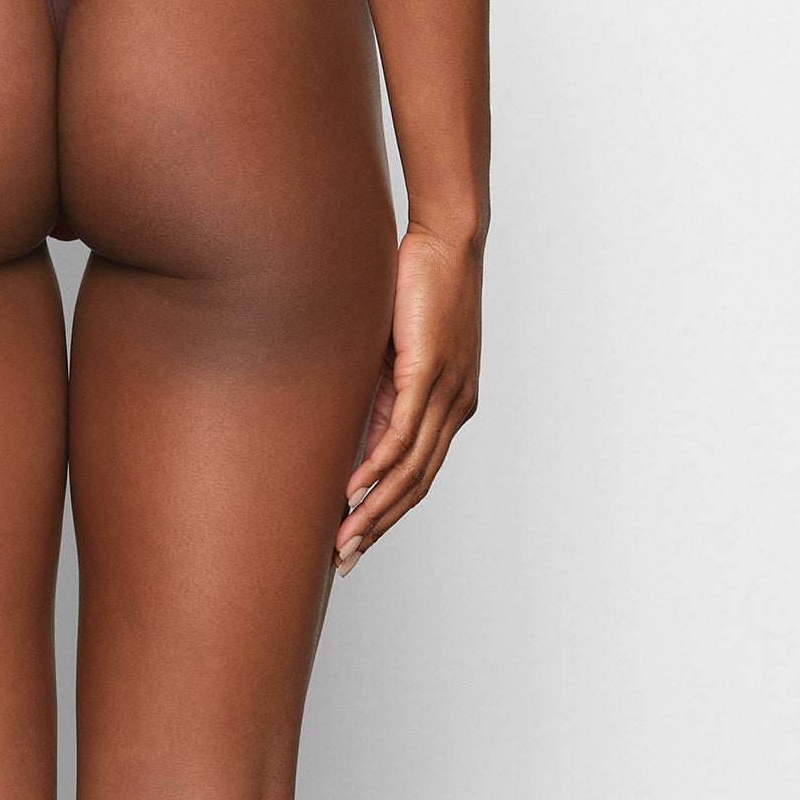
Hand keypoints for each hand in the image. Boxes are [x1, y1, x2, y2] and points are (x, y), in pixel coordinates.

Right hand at [337, 225, 482, 575]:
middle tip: (345, 560)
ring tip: (344, 539)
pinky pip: (403, 432)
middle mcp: (455, 406)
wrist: (447, 240)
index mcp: (450, 404)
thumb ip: (383, 386)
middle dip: (379, 526)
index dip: (389, 511)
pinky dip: (379, 467)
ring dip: (376, 509)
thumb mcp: (397, 345)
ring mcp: (445, 392)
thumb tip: (358, 424)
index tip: (358, 540)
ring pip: (411, 469)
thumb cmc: (421, 283)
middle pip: (417, 485)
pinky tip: (356, 489)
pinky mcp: (428, 371)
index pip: (419, 473)